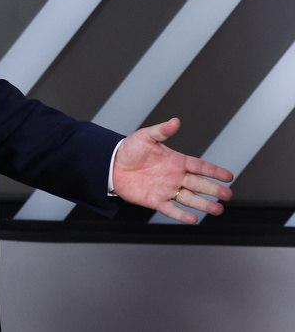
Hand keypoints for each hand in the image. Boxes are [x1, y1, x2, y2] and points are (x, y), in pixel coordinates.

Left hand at [112, 118, 233, 223]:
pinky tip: (192, 218)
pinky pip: (171, 209)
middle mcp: (175, 177)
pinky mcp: (155, 200)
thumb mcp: (145, 137)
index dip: (214, 171)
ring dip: (203, 204)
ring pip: (189, 199)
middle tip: (227, 195)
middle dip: (214, 190)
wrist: (111, 165)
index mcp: (176, 161)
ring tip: (217, 209)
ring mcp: (167, 189)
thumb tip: (175, 121)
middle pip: (199, 184)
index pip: (200, 166)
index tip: (229, 176)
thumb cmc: (129, 150)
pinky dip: (181, 215)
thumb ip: (161, 131)